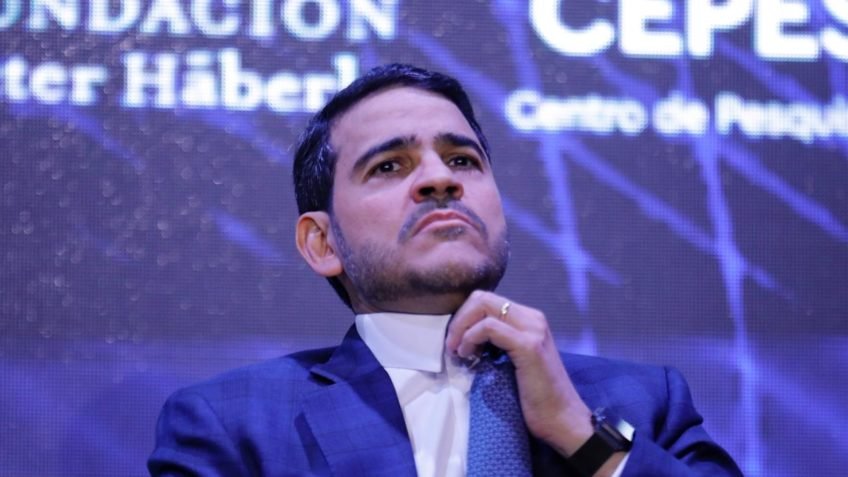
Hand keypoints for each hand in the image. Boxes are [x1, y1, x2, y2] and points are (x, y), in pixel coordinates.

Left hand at [445, 291, 609, 464]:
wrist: (562, 419)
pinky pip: (489, 327)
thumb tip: (466, 335)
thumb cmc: (536, 396)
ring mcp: (533, 330)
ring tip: (459, 352)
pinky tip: (468, 355)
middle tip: (451, 345)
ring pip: (484, 306)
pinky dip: (471, 338)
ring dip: (462, 328)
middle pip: (482, 298)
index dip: (464, 317)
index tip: (455, 341)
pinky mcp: (529, 346)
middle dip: (459, 319)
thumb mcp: (513, 360)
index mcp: (529, 319)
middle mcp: (533, 318)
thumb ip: (498, 342)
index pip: (487, 300)